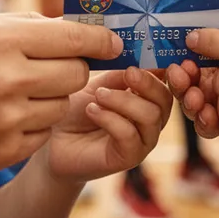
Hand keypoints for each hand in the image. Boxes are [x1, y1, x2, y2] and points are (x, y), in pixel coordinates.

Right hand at [0, 14, 122, 172]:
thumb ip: (26, 24)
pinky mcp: (2, 152)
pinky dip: (34, 124)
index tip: (114, 44)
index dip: (101, 41)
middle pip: (76, 74)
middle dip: (74, 68)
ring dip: (53, 97)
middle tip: (57, 66)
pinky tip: (7, 114)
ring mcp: (6, 120)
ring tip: (22, 90)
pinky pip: (43, 135)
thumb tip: (73, 26)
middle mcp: (8, 80)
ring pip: (63, 106)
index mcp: (1, 41)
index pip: (74, 38)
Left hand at [46, 68, 172, 181]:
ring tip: (99, 95)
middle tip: (127, 73)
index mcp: (147, 99)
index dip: (162, 70)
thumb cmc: (77, 110)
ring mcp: (142, 141)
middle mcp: (150, 121)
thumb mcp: (99, 84)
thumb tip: (138, 61)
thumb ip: (119, 75)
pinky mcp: (128, 158)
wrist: (53, 141)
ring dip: (124, 100)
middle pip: (165, 100)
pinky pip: (129, 135)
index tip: (143, 59)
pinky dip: (110, 118)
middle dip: (147, 83)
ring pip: (150, 116)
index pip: (166, 83)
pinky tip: (91, 110)